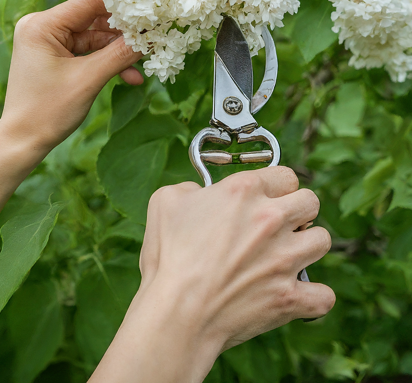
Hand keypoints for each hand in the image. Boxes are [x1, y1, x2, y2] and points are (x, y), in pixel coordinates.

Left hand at [0, 0, 142, 153]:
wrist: (24, 141)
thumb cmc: (48, 110)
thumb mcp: (88, 79)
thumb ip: (119, 54)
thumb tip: (149, 36)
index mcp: (42, 25)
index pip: (90, 3)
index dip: (121, 8)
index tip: (148, 14)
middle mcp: (43, 27)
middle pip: (93, 20)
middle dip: (122, 35)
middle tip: (150, 40)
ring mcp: (49, 43)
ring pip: (94, 39)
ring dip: (117, 53)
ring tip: (142, 64)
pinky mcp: (55, 58)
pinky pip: (87, 53)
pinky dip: (106, 63)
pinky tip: (129, 76)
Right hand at [90, 167, 334, 382]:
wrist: (176, 312)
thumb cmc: (168, 256)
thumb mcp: (165, 201)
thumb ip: (190, 187)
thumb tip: (201, 192)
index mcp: (244, 192)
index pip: (284, 175)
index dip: (276, 186)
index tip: (267, 198)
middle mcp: (271, 219)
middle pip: (311, 202)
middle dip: (298, 210)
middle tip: (279, 224)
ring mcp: (285, 259)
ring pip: (322, 240)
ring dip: (307, 246)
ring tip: (287, 255)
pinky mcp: (290, 297)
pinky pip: (323, 295)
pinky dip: (312, 297)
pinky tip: (295, 294)